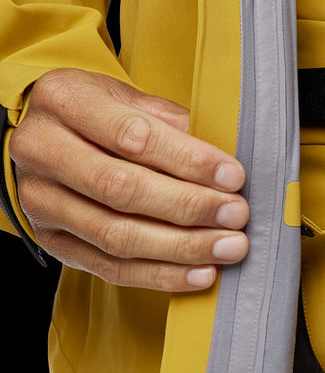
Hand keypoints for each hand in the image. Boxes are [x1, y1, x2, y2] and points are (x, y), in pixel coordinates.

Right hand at [8, 68, 248, 290]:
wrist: (46, 137)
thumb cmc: (99, 115)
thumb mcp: (128, 97)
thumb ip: (169, 122)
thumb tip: (219, 162)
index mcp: (64, 101)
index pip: (133, 137)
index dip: (189, 161)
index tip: (233, 177)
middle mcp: (42, 151)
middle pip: (123, 189)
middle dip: (189, 206)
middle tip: (236, 215)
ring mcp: (40, 200)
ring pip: (117, 235)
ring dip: (182, 247)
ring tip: (229, 248)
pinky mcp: (52, 240)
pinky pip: (110, 268)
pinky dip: (161, 274)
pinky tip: (201, 273)